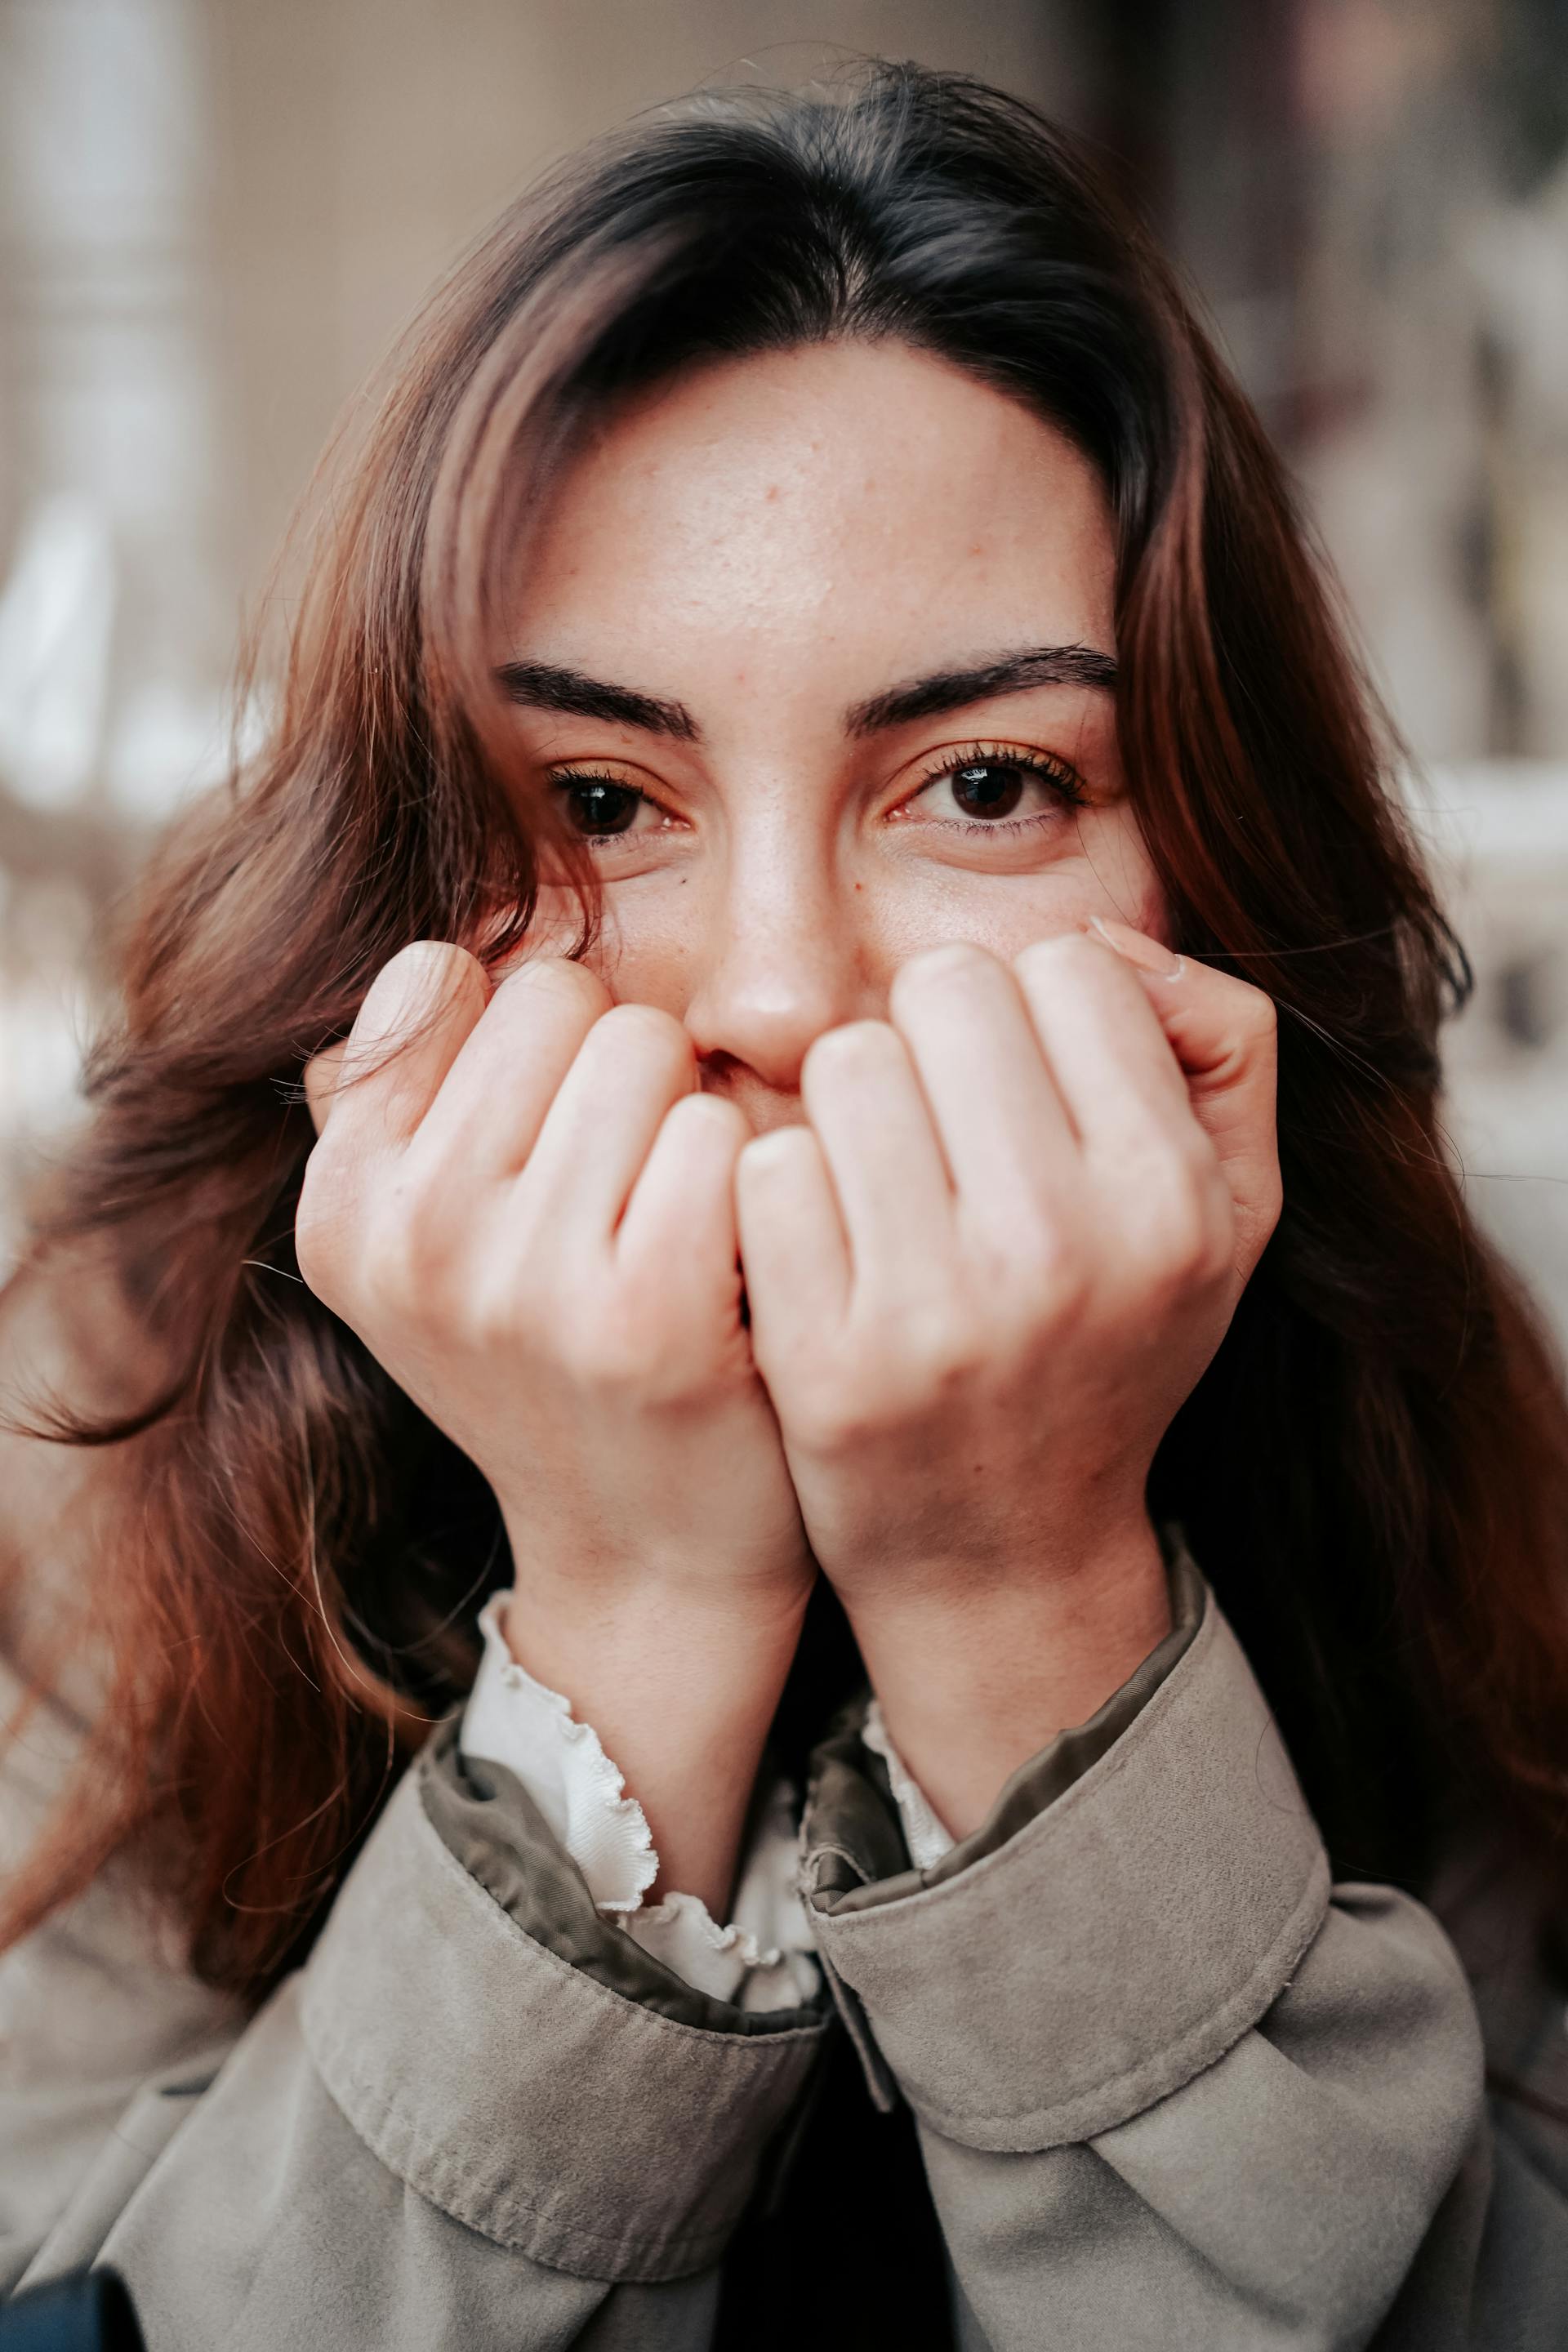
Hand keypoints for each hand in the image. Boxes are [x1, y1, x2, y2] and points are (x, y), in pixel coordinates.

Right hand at [296, 943, 812, 1910]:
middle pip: (559, 995)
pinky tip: (734, 1257)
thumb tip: (437, 959)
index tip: (547, 1134)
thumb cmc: (558, 1355)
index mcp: (342, 1206)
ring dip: (689, 1111)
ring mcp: (522, 1284)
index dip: (527, 1036)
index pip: (443, 975)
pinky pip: (720, 1133)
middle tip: (631, 1182)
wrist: (652, 1553)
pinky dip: (750, 1176)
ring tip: (681, 1218)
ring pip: (648, 1046)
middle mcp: (411, 1240)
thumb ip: (396, 1101)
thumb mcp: (429, 1247)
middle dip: (617, 1063)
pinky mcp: (646, 1319)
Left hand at [735, 925, 1280, 1833]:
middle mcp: (1064, 1249)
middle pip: (945, 988)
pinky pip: (766, 1165)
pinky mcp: (824, 1358)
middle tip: (939, 1129)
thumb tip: (1100, 942)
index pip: (1068, 965)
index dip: (1033, 1011)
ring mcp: (938, 1310)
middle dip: (933, 1041)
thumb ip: (1220, 1043)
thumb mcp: (1233, 1209)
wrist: (1004, 1555)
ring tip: (881, 1188)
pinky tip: (819, 1246)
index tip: (1024, 1092)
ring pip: (845, 1062)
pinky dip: (782, 1190)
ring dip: (851, 1109)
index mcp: (1171, 1198)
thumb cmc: (1111, 1347)